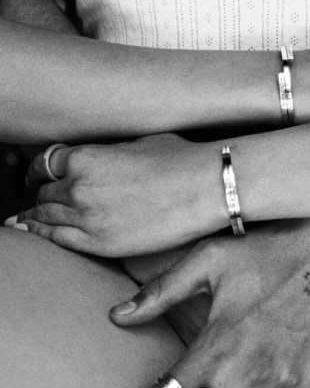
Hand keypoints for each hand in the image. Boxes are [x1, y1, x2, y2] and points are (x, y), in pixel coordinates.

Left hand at [5, 134, 224, 255]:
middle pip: (44, 194)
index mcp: (85, 157)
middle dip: (43, 196)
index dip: (40, 173)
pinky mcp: (101, 243)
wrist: (204, 188)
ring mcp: (87, 217)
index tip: (38, 178)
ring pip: (46, 217)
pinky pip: (59, 240)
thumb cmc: (179, 160)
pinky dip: (43, 235)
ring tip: (26, 221)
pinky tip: (34, 233)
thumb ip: (107, 154)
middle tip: (41, 201)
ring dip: (37, 217)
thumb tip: (99, 162)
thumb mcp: (137, 144)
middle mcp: (78, 187)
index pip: (46, 165)